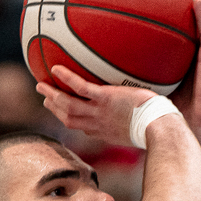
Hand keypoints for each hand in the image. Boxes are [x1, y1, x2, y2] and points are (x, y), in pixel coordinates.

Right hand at [37, 65, 156, 146]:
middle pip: (70, 119)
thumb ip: (137, 120)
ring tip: (40, 85)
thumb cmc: (159, 127)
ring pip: (68, 106)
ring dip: (52, 96)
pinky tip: (55, 68)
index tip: (65, 115)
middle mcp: (99, 125)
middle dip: (55, 110)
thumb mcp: (144, 128)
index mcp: (107, 132)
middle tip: (44, 99)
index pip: (85, 128)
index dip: (73, 122)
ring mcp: (100, 112)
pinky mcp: (105, 99)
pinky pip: (80, 88)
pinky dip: (66, 79)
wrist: (160, 128)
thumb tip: (146, 110)